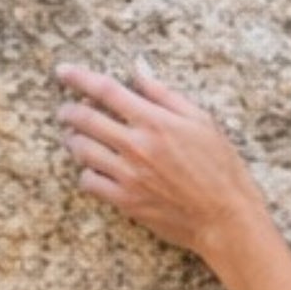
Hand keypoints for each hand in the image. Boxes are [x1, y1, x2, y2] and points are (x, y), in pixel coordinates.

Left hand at [55, 61, 269, 264]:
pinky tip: (95, 170)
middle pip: (84, 118)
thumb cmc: (222, 170)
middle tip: (66, 111)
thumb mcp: (203, 123)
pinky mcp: (126, 201)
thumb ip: (165, 95)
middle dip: (68, 111)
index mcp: (155, 122)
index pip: (105, 90)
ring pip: (80, 149)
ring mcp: (128, 175)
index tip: (63, 72)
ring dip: (74, 140)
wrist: (228, 220)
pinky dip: (86, 173)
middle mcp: (136, 146)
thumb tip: (139, 69)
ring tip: (78, 139)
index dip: (78, 77)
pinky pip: (88, 182)